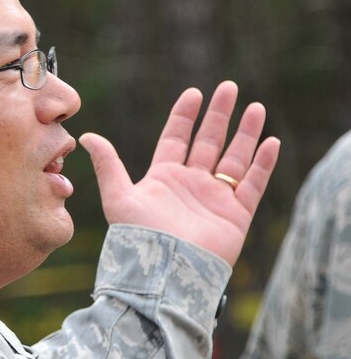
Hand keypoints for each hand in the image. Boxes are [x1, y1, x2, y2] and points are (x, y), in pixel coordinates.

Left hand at [79, 81, 280, 266]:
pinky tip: (271, 142)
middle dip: (219, 115)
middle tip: (229, 87)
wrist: (164, 270)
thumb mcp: (118, 196)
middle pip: (208, 142)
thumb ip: (108, 165)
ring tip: (256, 107)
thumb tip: (86, 137)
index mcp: (163, 178)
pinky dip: (263, 164)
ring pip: (234, 158)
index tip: (194, 93)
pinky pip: (253, 184)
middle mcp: (190, 185)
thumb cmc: (138, 236)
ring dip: (246, 133)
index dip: (184, 116)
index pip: (175, 139)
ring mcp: (215, 199)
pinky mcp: (235, 214)